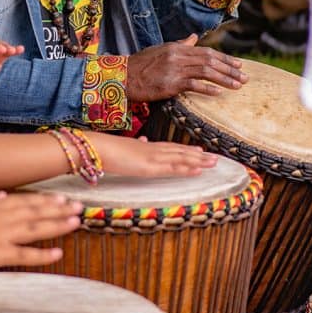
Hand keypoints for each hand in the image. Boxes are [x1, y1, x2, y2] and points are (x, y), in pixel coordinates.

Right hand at [0, 192, 81, 272]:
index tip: (61, 198)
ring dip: (57, 224)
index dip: (45, 200)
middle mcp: (0, 217)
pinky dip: (42, 253)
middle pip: (36, 211)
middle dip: (59, 209)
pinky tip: (58, 252)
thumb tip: (4, 195)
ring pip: (36, 228)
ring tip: (75, 221)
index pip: (25, 200)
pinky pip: (24, 254)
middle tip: (79, 207)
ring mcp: (0, 235)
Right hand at [92, 132, 218, 177]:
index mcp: (146, 146)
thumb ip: (135, 146)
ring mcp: (152, 157)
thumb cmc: (105, 149)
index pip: (170, 147)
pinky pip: (172, 168)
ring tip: (213, 163)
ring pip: (180, 158)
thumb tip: (142, 141)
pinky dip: (186, 169)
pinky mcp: (149, 167)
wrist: (96, 148)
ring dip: (198, 161)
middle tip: (214, 158)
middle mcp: (152, 149)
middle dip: (198, 155)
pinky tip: (198, 171)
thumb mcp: (123, 148)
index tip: (199, 151)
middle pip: (180, 152)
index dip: (186, 150)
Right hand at [125, 34, 247, 101]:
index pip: (207, 52)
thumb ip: (180, 44)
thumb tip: (193, 37)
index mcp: (177, 47)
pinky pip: (193, 85)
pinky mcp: (170, 84)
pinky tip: (218, 93)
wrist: (124, 77)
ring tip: (237, 86)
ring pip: (206, 72)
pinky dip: (207, 88)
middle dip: (230, 69)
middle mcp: (178, 56)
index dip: (224, 58)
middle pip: (210, 61)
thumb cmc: (142, 65)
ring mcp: (174, 70)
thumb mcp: (161, 49)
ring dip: (224, 79)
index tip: (238, 65)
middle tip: (244, 77)